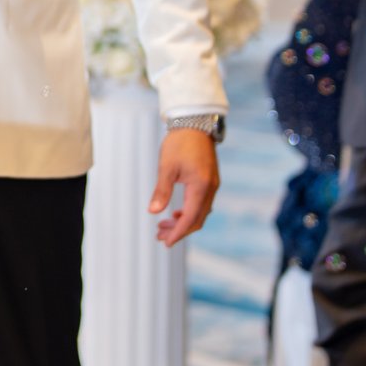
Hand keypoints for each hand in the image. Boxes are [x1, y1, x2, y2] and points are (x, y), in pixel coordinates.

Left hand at [151, 128, 219, 244]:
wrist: (195, 123)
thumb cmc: (179, 143)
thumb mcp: (166, 167)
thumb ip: (161, 191)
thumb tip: (153, 212)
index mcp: (200, 186)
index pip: (190, 218)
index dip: (178, 232)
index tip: (166, 242)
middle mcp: (210, 188)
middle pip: (197, 219)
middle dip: (179, 230)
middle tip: (159, 236)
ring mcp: (212, 184)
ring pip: (200, 212)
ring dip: (183, 221)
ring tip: (163, 225)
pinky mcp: (209, 180)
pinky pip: (202, 203)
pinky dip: (189, 211)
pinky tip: (175, 212)